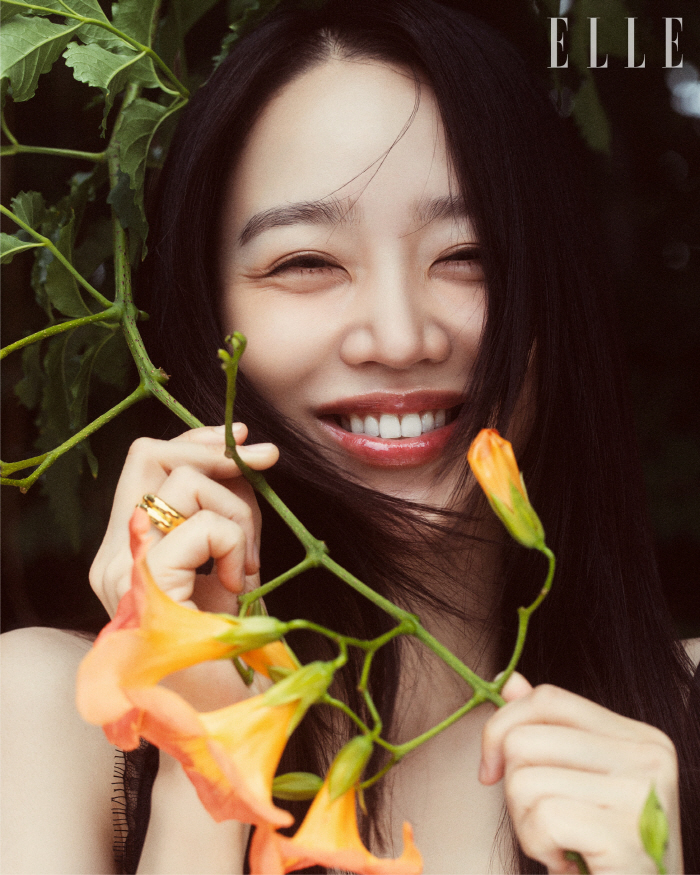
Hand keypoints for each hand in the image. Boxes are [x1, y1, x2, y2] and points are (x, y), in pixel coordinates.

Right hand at [90, 423, 278, 708]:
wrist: (218, 717)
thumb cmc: (228, 643)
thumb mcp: (227, 561)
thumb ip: (223, 512)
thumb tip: (246, 454)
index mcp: (126, 549)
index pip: (145, 461)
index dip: (198, 440)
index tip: (251, 443)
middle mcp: (113, 554)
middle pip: (153, 454)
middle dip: (220, 456)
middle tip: (265, 471)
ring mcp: (122, 568)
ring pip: (186, 483)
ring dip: (239, 514)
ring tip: (247, 564)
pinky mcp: (145, 581)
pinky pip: (206, 524)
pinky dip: (238, 543)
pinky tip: (241, 580)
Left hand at [479, 674, 682, 873]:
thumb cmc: (604, 854)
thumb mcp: (577, 784)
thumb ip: (549, 731)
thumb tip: (508, 681)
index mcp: (639, 737)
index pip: (548, 699)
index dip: (502, 727)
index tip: (490, 769)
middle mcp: (648, 757)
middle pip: (525, 739)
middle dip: (513, 788)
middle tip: (544, 824)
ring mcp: (642, 794)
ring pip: (524, 780)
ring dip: (525, 824)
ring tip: (559, 844)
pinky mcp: (627, 835)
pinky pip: (543, 819)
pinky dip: (538, 846)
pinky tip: (568, 863)